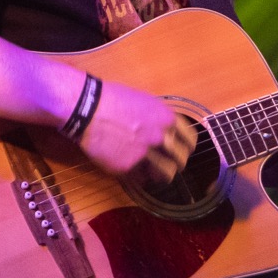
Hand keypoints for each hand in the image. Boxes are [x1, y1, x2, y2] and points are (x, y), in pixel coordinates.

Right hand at [76, 81, 196, 188]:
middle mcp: (160, 137)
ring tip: (155, 175)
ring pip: (165, 174)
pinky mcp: (128, 167)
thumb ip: (158, 118)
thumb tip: (165, 129)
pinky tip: (131, 169)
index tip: (182, 151)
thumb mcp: (144, 101)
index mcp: (167, 119)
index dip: (186, 147)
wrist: (87, 108)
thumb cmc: (112, 99)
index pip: (190, 140)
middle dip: (176, 164)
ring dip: (161, 175)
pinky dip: (138, 176)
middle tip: (169, 165)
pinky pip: (140, 178)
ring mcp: (145, 154)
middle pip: (180, 160)